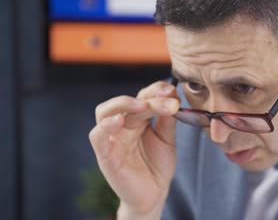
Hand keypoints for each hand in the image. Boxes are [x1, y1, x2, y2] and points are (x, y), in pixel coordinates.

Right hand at [89, 81, 179, 218]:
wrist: (154, 194)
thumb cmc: (158, 166)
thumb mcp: (167, 139)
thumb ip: (167, 120)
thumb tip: (172, 96)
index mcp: (137, 120)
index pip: (142, 97)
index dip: (155, 90)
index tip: (172, 91)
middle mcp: (122, 126)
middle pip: (126, 102)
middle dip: (147, 98)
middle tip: (167, 99)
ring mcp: (112, 139)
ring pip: (105, 112)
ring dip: (123, 104)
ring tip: (143, 105)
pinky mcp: (105, 155)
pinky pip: (97, 136)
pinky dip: (105, 125)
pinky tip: (119, 120)